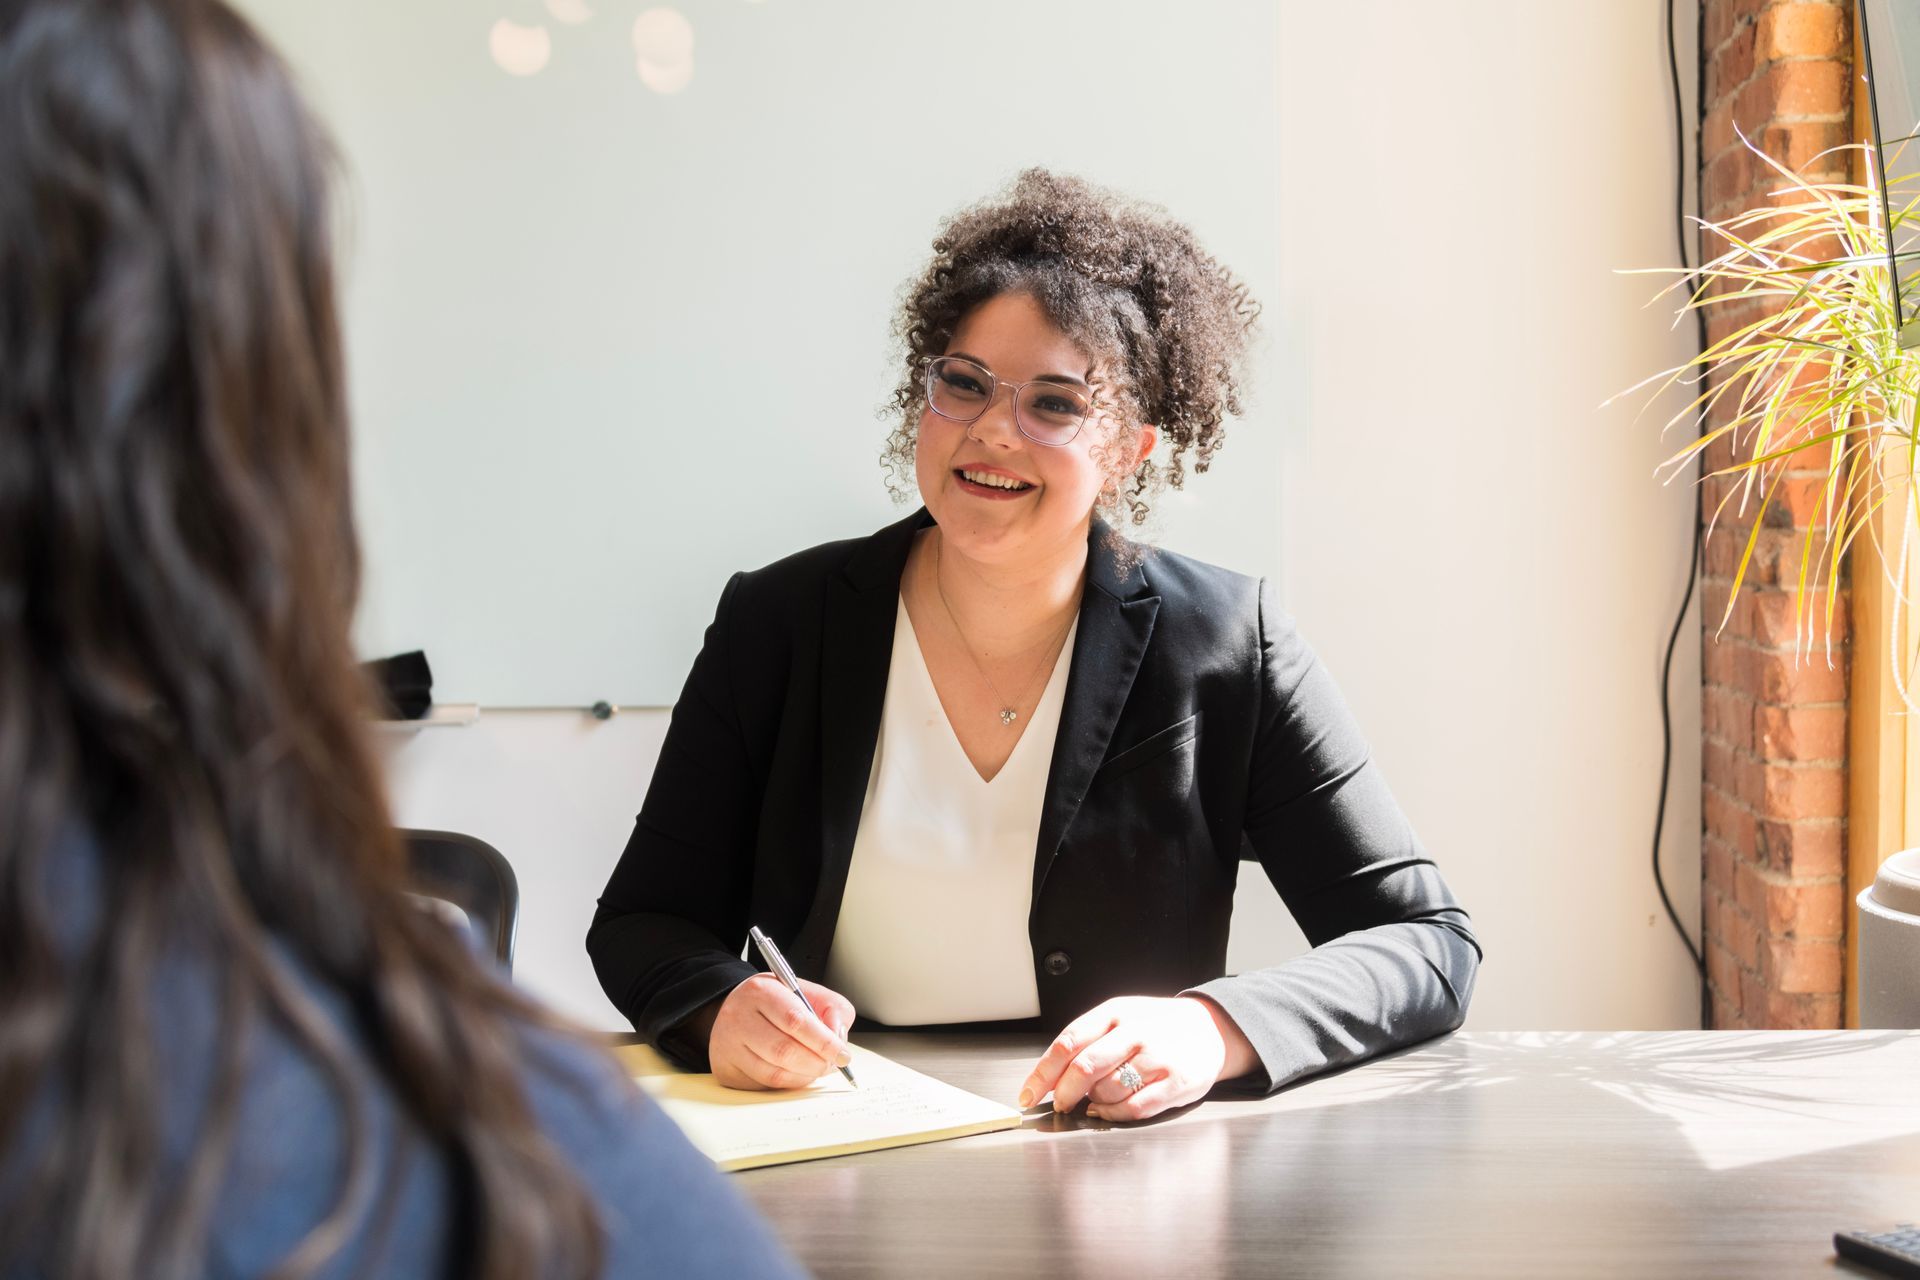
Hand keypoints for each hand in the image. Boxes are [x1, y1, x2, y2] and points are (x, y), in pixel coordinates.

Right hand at [706, 974, 855, 1090]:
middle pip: (784, 1051)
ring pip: (774, 1073)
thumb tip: (838, 1037)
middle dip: (816, 1063)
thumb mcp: (806, 991)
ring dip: (804, 1076)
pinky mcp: (726, 1069)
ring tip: (818, 1068)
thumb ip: (831, 1007)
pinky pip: (764, 1084)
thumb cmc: (774, 1001)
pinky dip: (789, 1083)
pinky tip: (798, 1073)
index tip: (842, 1054)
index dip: (824, 1042)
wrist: (735, 1009)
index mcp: (761, 991)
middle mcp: (738, 1017)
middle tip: (832, 1064)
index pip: (796, 1020)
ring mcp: (729, 1046)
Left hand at [1017, 995, 1257, 1122]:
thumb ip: (1088, 1041)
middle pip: (1084, 1067)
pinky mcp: (1176, 1082)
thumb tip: (1051, 1078)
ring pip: (1107, 1090)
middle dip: (1064, 1093)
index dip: (1043, 1073)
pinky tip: (1111, 1110)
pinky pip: (1134, 1108)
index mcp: (1114, 1012)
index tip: (1028, 1095)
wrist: (1209, 1029)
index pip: (1068, 1043)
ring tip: (1096, 1100)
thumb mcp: (1120, 1019)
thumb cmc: (1155, 1027)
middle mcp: (1135, 1031)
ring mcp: (1157, 1057)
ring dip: (1093, 1102)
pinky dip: (1114, 1114)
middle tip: (1060, 1105)